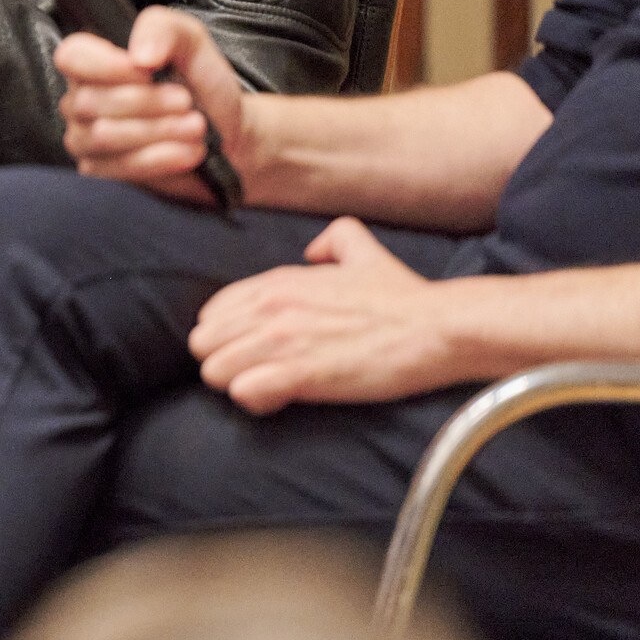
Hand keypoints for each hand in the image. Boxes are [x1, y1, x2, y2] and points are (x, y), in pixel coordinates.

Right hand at [55, 6, 259, 202]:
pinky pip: (119, 167)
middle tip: (185, 101)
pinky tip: (187, 151)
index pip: (71, 56)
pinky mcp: (101, 170)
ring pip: (103, 135)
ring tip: (194, 126)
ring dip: (158, 130)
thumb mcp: (192, 42)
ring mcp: (85, 137)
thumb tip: (140, 54)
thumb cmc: (202, 86)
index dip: (105, 65)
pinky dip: (160, 158)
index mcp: (95, 60)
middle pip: (89, 100)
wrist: (226, 135)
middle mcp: (80, 97)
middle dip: (147, 102)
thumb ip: (163, 30)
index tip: (146, 72)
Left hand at [190, 218, 465, 412]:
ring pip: (215, 371)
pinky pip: (243, 392)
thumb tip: (314, 249)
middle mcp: (270, 308)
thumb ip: (334, 238)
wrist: (436, 328)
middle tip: (258, 373)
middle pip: (203, 344)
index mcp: (277, 282)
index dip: (227, 337)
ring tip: (269, 388)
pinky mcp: (301, 374)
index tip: (254, 349)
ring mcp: (282, 340)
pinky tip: (280, 400)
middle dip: (224, 362)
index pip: (212, 313)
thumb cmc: (402, 296)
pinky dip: (256, 401)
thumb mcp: (363, 248)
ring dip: (238, 384)